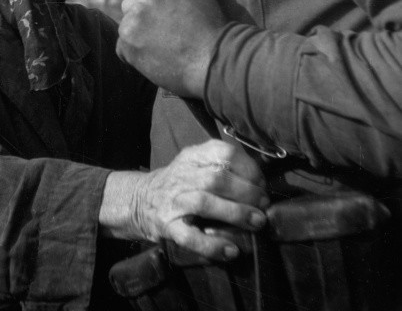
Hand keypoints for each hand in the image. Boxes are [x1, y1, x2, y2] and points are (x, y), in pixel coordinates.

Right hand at [100, 140, 266, 260]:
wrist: (140, 200)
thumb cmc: (180, 182)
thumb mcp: (196, 163)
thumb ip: (222, 165)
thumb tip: (262, 181)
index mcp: (192, 156)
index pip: (223, 153)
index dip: (248, 168)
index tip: (262, 183)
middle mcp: (182, 175)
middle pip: (217, 179)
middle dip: (246, 192)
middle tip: (264, 205)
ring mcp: (173, 201)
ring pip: (205, 203)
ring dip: (235, 213)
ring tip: (257, 222)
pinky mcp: (167, 227)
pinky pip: (190, 237)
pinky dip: (212, 245)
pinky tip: (231, 250)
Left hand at [117, 0, 225, 96]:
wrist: (214, 61)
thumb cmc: (213, 31)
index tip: (157, 9)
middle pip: (130, 2)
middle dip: (141, 16)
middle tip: (161, 33)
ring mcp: (137, 14)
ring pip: (126, 24)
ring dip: (137, 36)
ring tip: (160, 48)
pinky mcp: (128, 36)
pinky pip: (122, 46)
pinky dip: (133, 55)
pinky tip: (154, 59)